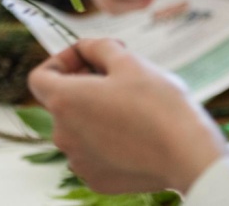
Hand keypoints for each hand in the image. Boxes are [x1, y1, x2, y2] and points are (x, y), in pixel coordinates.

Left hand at [28, 39, 226, 194]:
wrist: (189, 156)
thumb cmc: (159, 104)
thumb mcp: (128, 61)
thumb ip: (98, 48)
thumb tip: (87, 48)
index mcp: (64, 102)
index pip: (39, 77)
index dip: (61, 61)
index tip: (87, 58)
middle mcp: (63, 135)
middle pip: (62, 102)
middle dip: (84, 83)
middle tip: (118, 74)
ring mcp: (79, 162)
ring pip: (79, 127)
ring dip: (96, 111)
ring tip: (131, 104)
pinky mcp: (97, 180)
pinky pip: (93, 152)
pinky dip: (106, 139)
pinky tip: (135, 132)